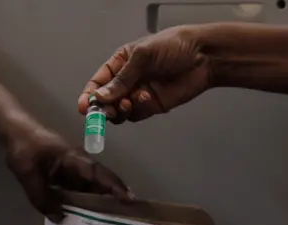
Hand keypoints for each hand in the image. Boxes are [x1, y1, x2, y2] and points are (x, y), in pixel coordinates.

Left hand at [4, 126, 133, 221]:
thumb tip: (59, 218)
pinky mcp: (62, 175)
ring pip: (88, 190)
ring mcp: (70, 170)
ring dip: (96, 205)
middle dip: (112, 200)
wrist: (11, 130)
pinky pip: (75, 192)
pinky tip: (79, 219)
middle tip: (125, 221)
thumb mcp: (28, 174)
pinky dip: (79, 204)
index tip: (130, 201)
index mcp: (74, 159)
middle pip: (99, 184)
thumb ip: (41, 197)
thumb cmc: (22, 147)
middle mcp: (77, 165)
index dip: (115, 188)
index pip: (100, 175)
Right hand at [78, 25, 212, 122]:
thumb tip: (101, 96)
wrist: (203, 57)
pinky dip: (137, 110)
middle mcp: (127, 80)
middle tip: (106, 111)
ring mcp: (138, 94)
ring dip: (120, 110)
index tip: (84, 106)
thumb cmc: (174, 46)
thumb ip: (122, 78)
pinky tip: (146, 98)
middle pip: (106, 100)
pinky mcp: (151, 106)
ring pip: (120, 111)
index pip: (98, 82)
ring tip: (127, 103)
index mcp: (121, 63)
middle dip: (103, 107)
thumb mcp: (143, 55)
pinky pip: (136, 114)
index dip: (89, 95)